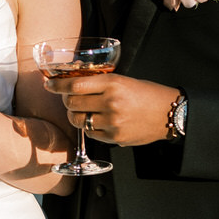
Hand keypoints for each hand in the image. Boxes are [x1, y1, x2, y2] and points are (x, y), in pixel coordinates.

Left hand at [54, 73, 178, 146]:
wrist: (170, 113)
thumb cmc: (148, 94)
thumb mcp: (125, 80)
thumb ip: (101, 83)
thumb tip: (74, 85)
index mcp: (113, 83)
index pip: (75, 84)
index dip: (57, 85)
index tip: (48, 84)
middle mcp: (111, 102)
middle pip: (72, 103)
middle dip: (66, 101)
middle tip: (69, 99)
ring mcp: (113, 122)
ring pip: (79, 120)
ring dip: (75, 115)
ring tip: (83, 111)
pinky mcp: (115, 138)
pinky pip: (91, 133)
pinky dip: (90, 127)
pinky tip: (97, 121)